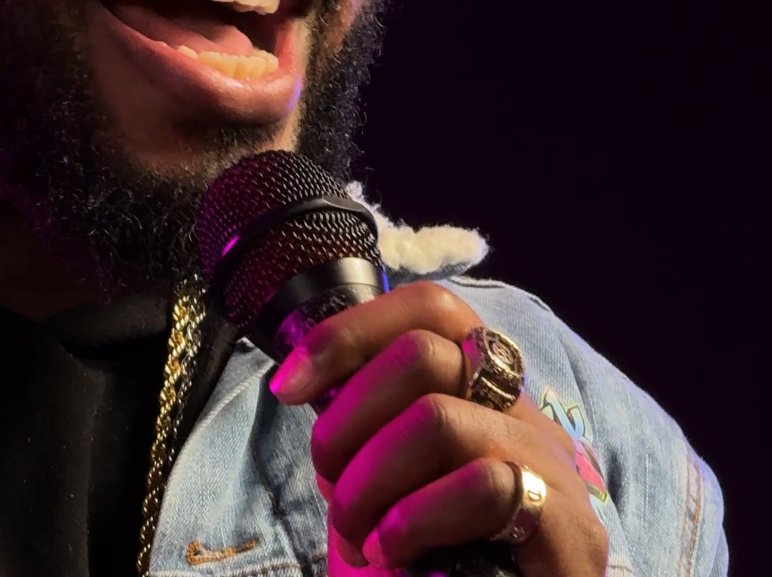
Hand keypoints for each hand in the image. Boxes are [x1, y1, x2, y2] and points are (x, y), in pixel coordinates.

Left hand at [269, 281, 607, 576]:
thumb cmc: (420, 568)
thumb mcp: (380, 479)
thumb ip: (365, 424)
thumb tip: (310, 377)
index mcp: (482, 394)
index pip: (431, 309)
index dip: (350, 332)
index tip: (288, 385)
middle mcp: (524, 416)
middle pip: (422, 353)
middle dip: (348, 419)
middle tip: (329, 483)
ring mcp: (553, 467)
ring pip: (437, 418)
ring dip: (370, 480)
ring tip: (354, 535)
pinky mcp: (570, 529)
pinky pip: (481, 485)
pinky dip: (414, 519)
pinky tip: (390, 552)